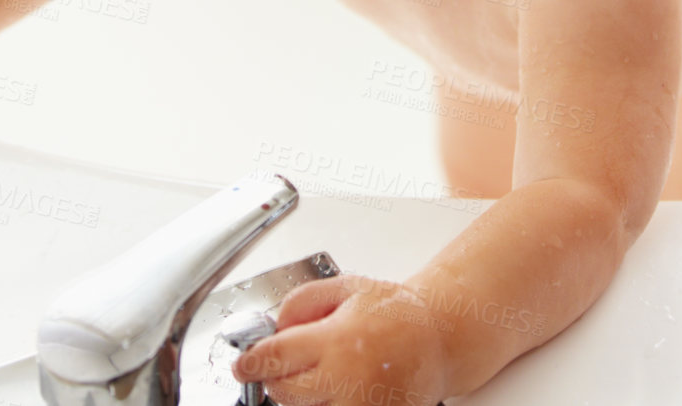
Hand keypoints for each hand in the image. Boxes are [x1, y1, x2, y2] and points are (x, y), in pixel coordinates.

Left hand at [232, 274, 449, 405]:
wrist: (439, 340)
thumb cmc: (395, 312)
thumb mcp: (346, 288)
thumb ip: (302, 301)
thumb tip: (274, 327)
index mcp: (337, 340)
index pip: (274, 358)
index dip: (251, 362)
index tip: (242, 365)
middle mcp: (346, 380)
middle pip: (283, 392)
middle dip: (280, 377)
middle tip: (295, 362)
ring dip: (306, 395)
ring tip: (332, 372)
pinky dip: (328, 402)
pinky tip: (344, 389)